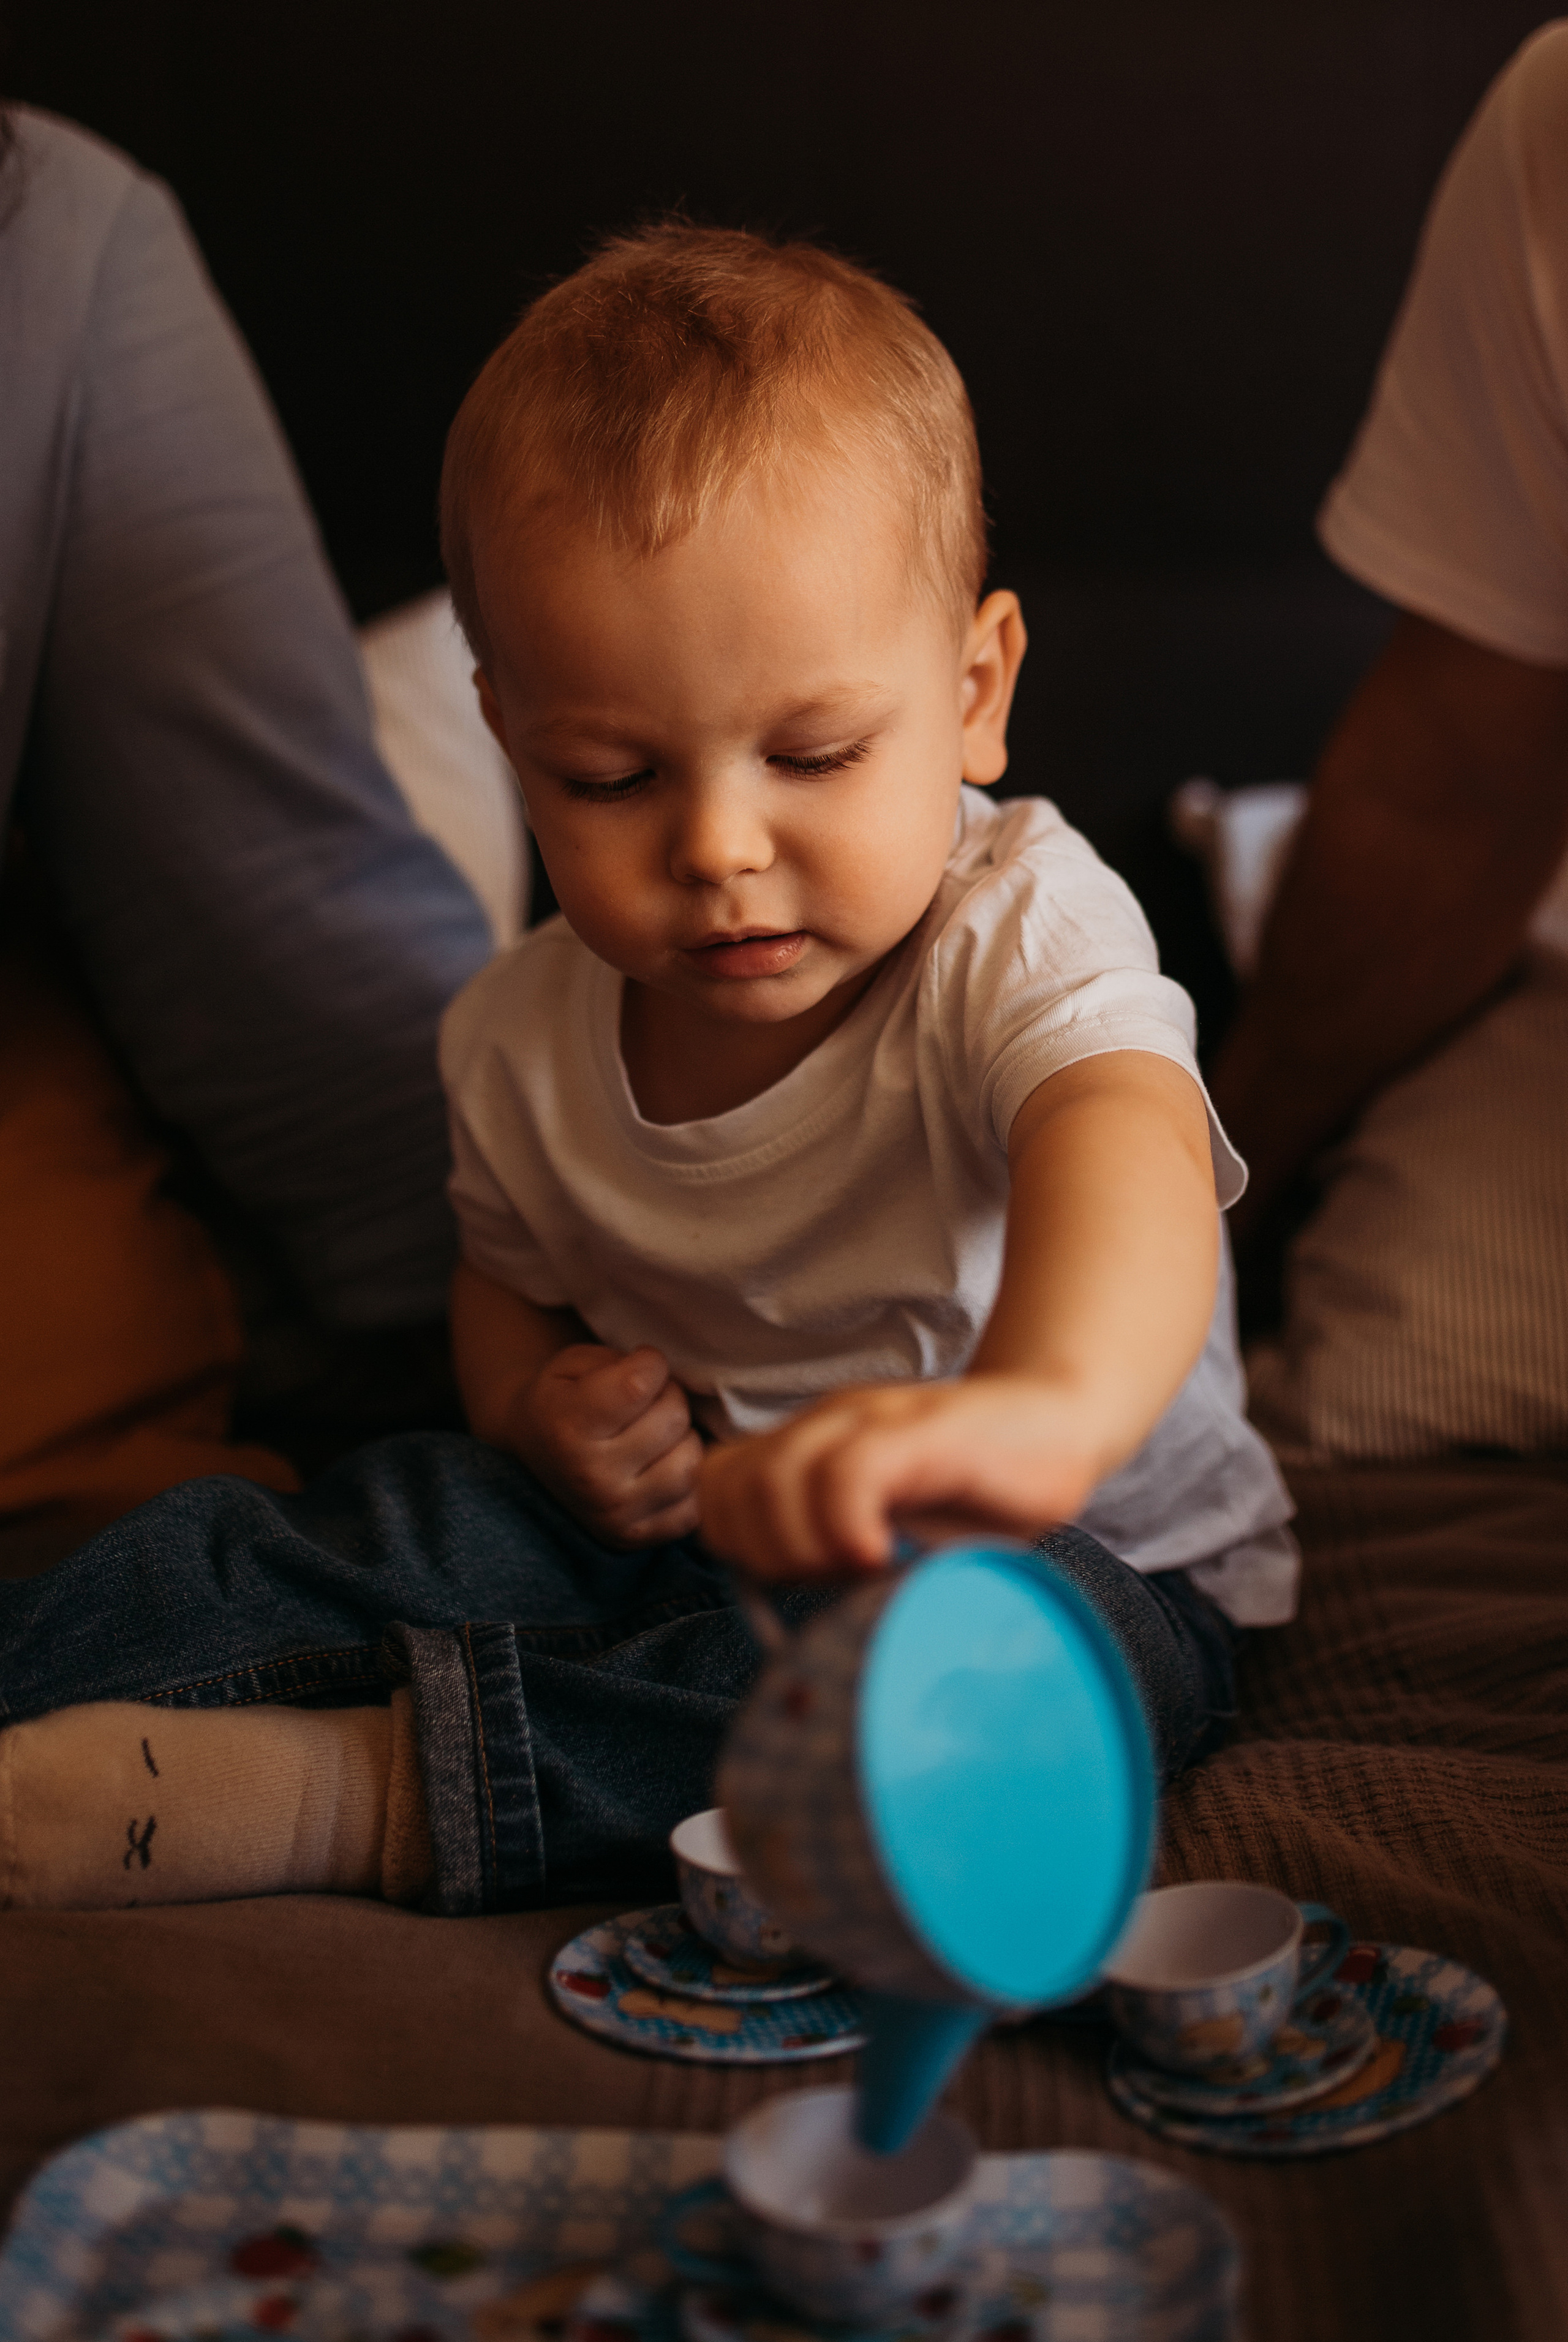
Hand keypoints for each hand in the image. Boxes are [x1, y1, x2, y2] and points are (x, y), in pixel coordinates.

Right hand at [507, 1343, 702, 1547]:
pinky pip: (694, 1505)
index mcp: (567, 1428)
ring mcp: (616, 1514)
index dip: (649, 1363)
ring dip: (683, 1438)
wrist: (535, 1456)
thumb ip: (617, 1361)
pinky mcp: (637, 1538)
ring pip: (691, 1463)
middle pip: (673, 1418)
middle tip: (647, 1401)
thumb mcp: (572, 1364)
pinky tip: (660, 1465)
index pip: (640, 1384)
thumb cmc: (562, 1400)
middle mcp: (591, 1478)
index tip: (639, 1365)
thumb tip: (663, 1376)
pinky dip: (685, 1479)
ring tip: (658, 1433)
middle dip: (668, 1397)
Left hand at [697, 1375, 1104, 1578]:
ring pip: (773, 1477)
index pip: (716, 1490)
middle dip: (764, 1553)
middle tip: (830, 1578)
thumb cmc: (980, 1492)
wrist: (1063, 1422)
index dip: (739, 1545)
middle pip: (728, 1490)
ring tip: (861, 1568)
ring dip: (803, 1543)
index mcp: (813, 1448)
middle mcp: (829, 1426)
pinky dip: (848, 1526)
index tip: (798, 1581)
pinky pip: (847, 1473)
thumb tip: (803, 1639)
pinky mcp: (921, 1432)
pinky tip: (884, 1556)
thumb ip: (840, 1557)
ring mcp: (872, 1422)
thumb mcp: (895, 1529)